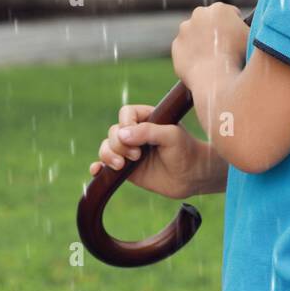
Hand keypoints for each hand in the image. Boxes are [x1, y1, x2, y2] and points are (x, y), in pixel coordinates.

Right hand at [88, 103, 210, 199]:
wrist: (192, 177)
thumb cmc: (186, 151)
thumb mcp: (171, 136)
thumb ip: (148, 132)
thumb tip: (122, 134)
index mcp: (147, 118)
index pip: (126, 113)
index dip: (125, 124)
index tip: (135, 138)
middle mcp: (136, 133)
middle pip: (113, 132)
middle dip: (119, 144)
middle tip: (137, 156)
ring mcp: (130, 151)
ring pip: (107, 147)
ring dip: (108, 155)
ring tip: (122, 166)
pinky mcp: (126, 169)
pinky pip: (105, 165)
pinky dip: (98, 166)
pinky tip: (96, 171)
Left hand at [171, 2, 248, 90]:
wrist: (215, 79)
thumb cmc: (239, 59)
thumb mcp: (252, 38)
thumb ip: (250, 28)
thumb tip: (253, 26)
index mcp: (220, 9)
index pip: (230, 14)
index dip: (236, 27)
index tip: (239, 39)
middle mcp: (199, 14)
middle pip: (210, 21)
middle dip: (216, 30)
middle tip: (226, 48)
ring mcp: (185, 30)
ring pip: (196, 34)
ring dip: (202, 41)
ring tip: (214, 58)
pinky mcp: (176, 46)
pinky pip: (186, 49)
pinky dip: (192, 55)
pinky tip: (203, 65)